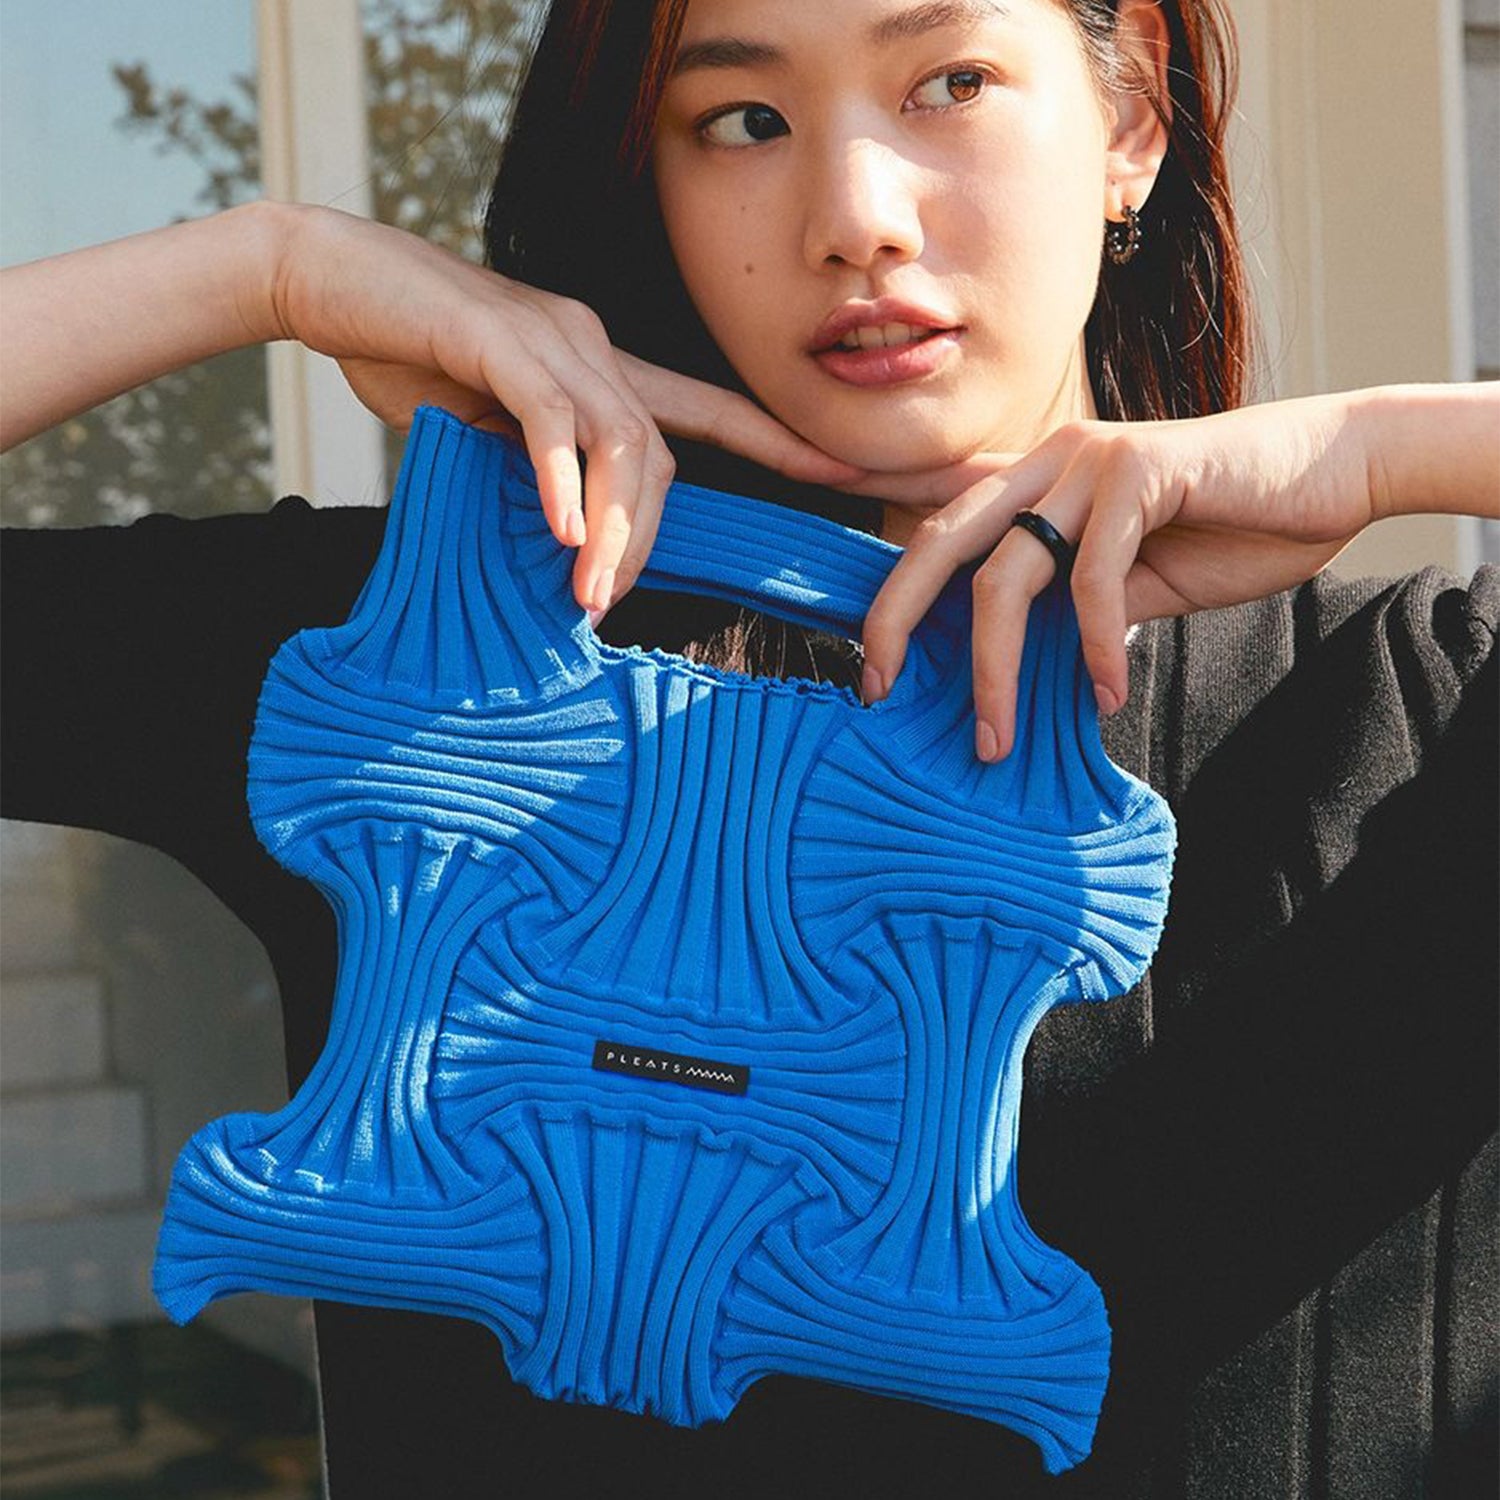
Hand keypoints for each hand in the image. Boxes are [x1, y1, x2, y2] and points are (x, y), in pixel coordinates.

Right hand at [269, 206, 863, 616]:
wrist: (329, 278)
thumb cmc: (412, 359)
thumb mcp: (488, 431)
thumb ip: (537, 474)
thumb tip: (568, 542)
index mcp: (603, 367)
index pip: (711, 411)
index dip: (785, 442)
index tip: (852, 472)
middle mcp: (592, 344)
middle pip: (660, 451)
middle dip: (650, 535)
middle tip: (608, 604)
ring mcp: (548, 336)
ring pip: (617, 440)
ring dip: (608, 526)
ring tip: (587, 590)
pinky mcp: (494, 336)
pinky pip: (546, 415)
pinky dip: (557, 477)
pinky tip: (559, 529)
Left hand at [842, 394, 1378, 760]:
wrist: (1336, 473)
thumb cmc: (1232, 525)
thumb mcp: (1131, 577)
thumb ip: (1068, 603)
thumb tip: (1018, 659)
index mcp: (1033, 480)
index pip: (932, 506)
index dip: (857, 512)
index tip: (801, 537)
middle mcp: (1046, 459)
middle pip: (934, 541)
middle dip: (891, 621)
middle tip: (876, 692)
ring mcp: (1090, 459)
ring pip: (1003, 575)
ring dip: (994, 672)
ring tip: (995, 743)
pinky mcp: (1144, 469)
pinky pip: (1091, 578)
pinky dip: (1092, 647)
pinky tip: (1108, 694)